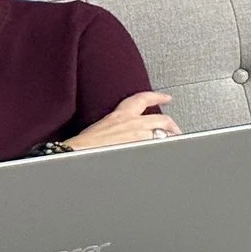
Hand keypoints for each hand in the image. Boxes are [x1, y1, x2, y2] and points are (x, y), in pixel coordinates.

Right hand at [66, 90, 181, 149]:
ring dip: (170, 138)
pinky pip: (158, 146)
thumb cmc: (82, 146)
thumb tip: (121, 136)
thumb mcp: (100, 129)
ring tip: (172, 144)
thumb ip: (116, 129)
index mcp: (119, 115)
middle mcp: (131, 123)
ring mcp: (138, 135)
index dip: (156, 97)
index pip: (141, 99)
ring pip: (163, 133)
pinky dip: (163, 148)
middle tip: (176, 130)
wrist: (74, 154)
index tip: (166, 97)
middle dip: (172, 124)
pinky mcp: (140, 146)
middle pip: (161, 118)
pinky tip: (165, 154)